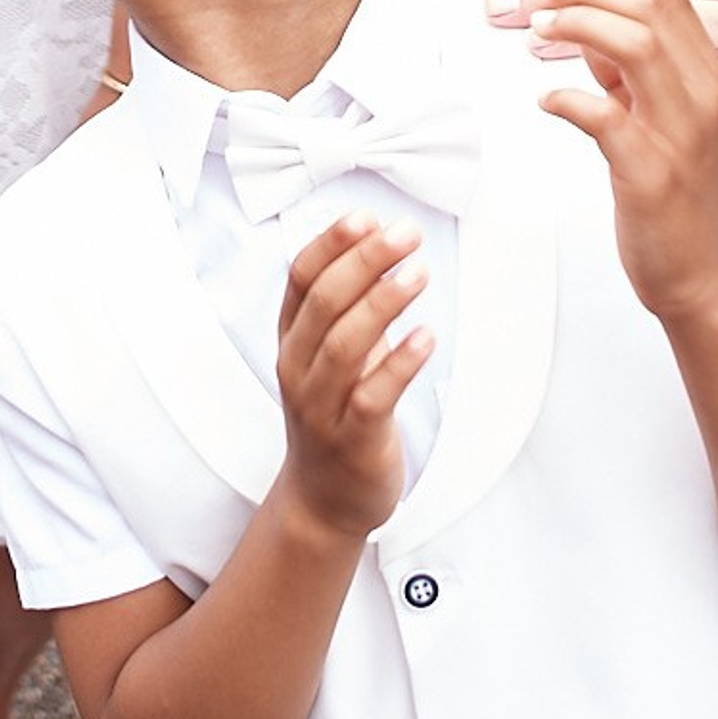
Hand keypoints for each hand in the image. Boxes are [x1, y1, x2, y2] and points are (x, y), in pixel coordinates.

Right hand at [274, 213, 430, 540]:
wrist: (324, 500)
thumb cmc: (335, 415)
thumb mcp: (329, 357)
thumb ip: (346, 310)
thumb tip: (376, 246)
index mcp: (292, 342)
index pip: (300, 280)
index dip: (330, 244)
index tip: (366, 217)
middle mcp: (298, 369)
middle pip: (323, 303)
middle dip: (364, 262)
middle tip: (404, 235)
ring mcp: (322, 405)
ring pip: (345, 345)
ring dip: (383, 303)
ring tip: (418, 273)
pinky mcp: (353, 438)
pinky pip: (374, 395)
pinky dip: (400, 363)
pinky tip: (426, 337)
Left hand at [526, 0, 717, 322]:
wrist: (703, 273)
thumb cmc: (680, 195)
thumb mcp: (663, 114)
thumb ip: (631, 69)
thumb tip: (586, 25)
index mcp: (706, 73)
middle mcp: (701, 94)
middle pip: (649, 2)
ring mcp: (679, 132)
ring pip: (635, 44)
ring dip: (577, 25)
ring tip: (539, 31)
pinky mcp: (650, 172)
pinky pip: (604, 117)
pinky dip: (567, 100)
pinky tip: (547, 102)